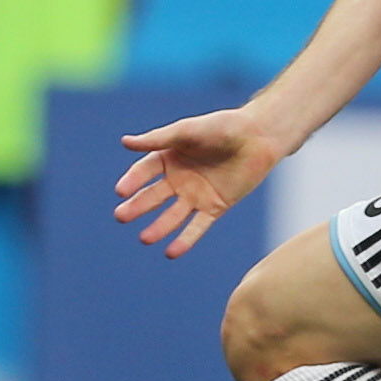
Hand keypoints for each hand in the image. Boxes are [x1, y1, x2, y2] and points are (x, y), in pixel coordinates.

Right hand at [113, 108, 285, 257]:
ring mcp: (196, 195)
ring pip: (173, 215)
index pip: (144, 172)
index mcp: (168, 157)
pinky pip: (198, 226)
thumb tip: (125, 142)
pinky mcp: (215, 207)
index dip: (132, 181)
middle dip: (138, 207)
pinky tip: (171, 252)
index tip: (121, 191)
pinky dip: (186, 239)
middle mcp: (178, 179)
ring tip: (145, 239)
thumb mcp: (189, 131)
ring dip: (159, 228)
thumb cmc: (223, 127)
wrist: (258, 138)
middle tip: (121, 216)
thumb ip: (160, 139)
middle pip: (154, 196)